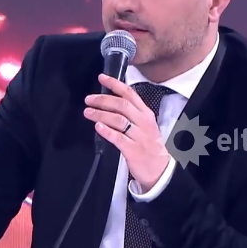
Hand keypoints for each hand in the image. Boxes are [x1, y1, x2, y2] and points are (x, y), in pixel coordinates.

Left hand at [84, 74, 170, 191]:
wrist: (159, 169)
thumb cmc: (148, 145)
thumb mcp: (145, 125)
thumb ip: (131, 113)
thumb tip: (109, 101)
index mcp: (145, 113)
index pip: (130, 94)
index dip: (114, 84)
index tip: (101, 78)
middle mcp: (143, 122)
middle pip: (122, 105)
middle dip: (103, 100)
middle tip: (89, 99)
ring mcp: (139, 136)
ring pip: (118, 120)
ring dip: (100, 114)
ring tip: (88, 112)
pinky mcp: (133, 150)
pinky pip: (118, 138)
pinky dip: (107, 131)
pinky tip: (97, 127)